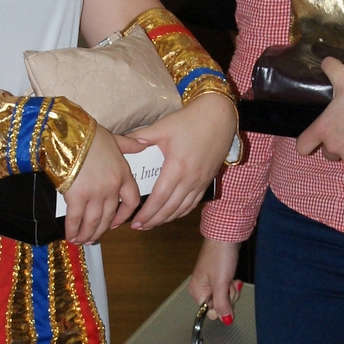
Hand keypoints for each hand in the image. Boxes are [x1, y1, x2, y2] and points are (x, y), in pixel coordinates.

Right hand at [63, 127, 141, 244]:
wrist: (69, 134)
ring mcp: (95, 194)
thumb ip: (130, 145)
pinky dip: (73, 230)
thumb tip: (144, 143)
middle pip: (110, 216)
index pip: (131, 201)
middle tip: (93, 237)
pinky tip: (71, 235)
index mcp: (123, 175)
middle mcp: (112, 187)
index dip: (124, 216)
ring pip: (94, 221)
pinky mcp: (77, 197)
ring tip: (81, 240)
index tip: (116, 223)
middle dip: (100, 230)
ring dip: (87, 233)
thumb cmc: (90, 135)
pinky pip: (76, 219)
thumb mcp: (115, 139)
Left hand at [122, 92, 239, 229]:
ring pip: (182, 209)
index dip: (146, 213)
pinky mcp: (208, 180)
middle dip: (153, 220)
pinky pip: (193, 203)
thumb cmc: (191, 120)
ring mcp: (201, 181)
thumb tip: (123, 144)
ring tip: (152, 224)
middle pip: (169, 208)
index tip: (134, 221)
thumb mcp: (163, 126)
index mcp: (176, 167)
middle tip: (139, 227)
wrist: (219, 116)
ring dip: (166, 219)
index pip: (158, 198)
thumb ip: (141, 137)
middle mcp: (190, 179)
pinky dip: (181, 212)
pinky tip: (172, 214)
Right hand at [188, 237, 242, 322]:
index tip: (225, 294)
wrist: (226, 234)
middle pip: (219, 306)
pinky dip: (233, 284)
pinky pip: (228, 289)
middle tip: (228, 283)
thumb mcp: (221, 283)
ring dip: (232, 290)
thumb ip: (222, 304)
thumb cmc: (220, 254)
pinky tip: (233, 278)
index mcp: (197, 291)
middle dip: (228, 297)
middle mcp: (202, 288)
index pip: (210, 312)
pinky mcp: (219, 276)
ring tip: (231, 278)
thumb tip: (225, 320)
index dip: (222, 306)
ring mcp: (211, 282)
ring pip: (225, 297)